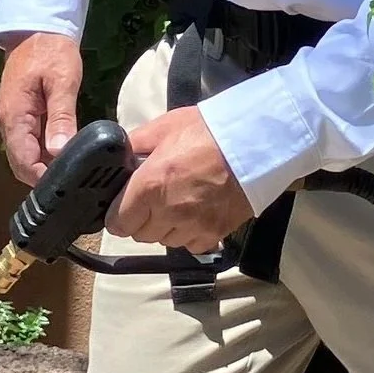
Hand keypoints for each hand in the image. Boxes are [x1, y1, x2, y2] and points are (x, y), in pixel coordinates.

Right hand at [0, 32, 83, 187]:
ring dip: (45, 167)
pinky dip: (44, 154)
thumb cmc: (51, 51)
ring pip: (25, 156)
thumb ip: (61, 117)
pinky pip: (29, 144)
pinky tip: (66, 154)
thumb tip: (59, 152)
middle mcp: (8, 123)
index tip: (69, 185)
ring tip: (75, 172)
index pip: (24, 162)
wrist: (37, 28)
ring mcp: (12, 120)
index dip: (44, 179)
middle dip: (44, 178)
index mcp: (14, 117)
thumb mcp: (62, 82)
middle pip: (21, 165)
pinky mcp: (21, 116)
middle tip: (76, 182)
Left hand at [108, 106, 253, 256]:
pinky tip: (195, 213)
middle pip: (140, 234)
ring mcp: (193, 226)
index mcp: (151, 185)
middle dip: (141, 218)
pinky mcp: (214, 233)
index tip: (123, 206)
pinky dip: (189, 234)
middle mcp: (169, 211)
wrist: (256, 143)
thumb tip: (119, 157)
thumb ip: (135, 144)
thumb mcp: (165, 127)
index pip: (117, 223)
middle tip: (152, 198)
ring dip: (165, 227)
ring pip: (164, 241)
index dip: (117, 214)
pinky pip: (190, 245)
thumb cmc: (212, 131)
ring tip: (177, 202)